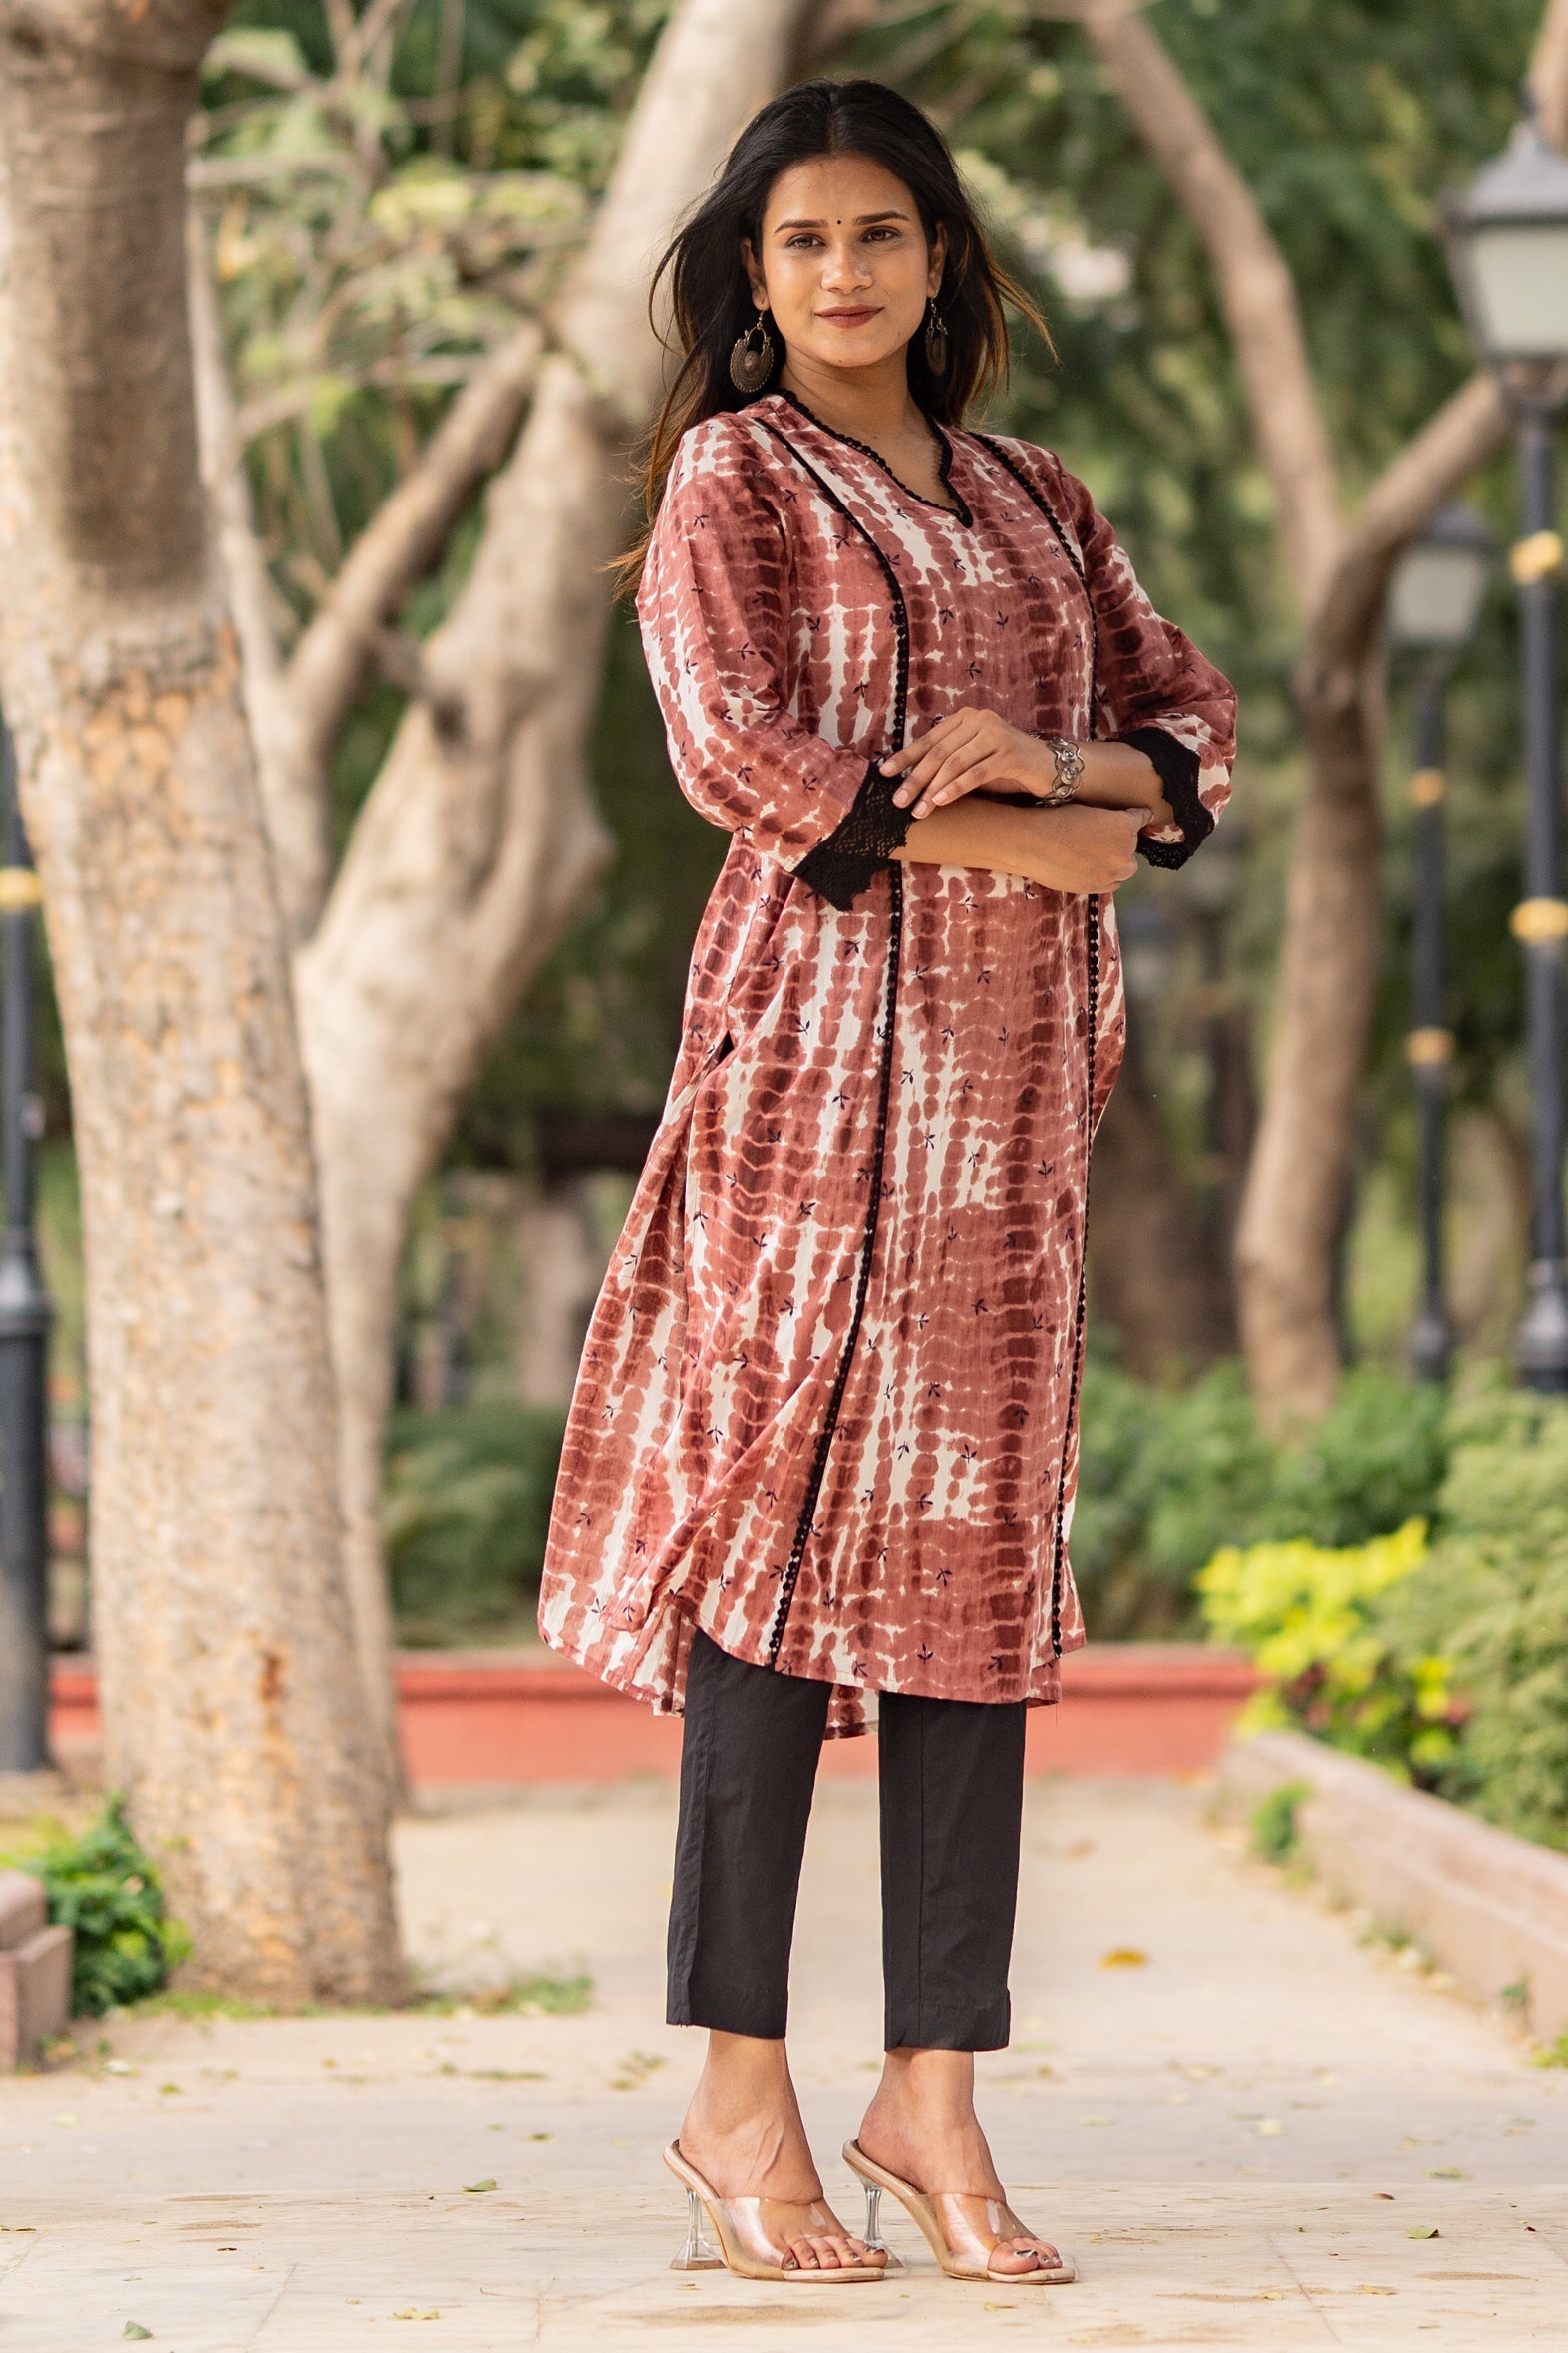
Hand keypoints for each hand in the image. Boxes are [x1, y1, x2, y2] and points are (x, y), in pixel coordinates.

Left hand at [882, 707, 1054, 816]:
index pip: (929, 740)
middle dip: (915, 779)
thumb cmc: (1003, 767)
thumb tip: (908, 780)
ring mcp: (996, 735)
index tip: (884, 774)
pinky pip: (976, 773)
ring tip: (918, 810)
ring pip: (955, 763)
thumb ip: (946, 763)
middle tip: (898, 801)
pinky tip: (941, 801)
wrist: (1047, 767)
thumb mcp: (971, 761)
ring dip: (933, 789)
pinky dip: (956, 788)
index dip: (906, 757)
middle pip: (939, 752)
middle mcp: (979, 720)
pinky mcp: (1010, 754)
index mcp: (965, 718)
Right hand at [1014, 802, 1146, 894]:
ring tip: (1092, 854)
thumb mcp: (1090, 809)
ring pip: (1125, 867)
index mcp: (1126, 825)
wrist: (1031, 844)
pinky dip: (1105, 876)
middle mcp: (1125, 851)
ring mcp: (1113, 873)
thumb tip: (1117, 825)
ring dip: (1115, 861)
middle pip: (1134, 846)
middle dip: (1122, 842)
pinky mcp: (1099, 888)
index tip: (1134, 816)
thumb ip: (1111, 819)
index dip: (1135, 815)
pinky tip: (1087, 866)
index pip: (1143, 817)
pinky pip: (1112, 883)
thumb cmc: (1056, 819)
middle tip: (1100, 838)